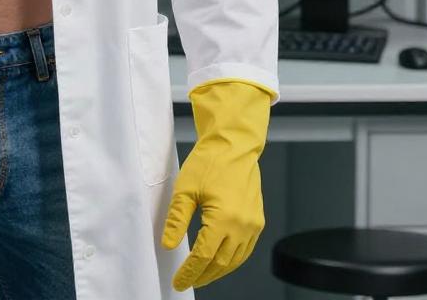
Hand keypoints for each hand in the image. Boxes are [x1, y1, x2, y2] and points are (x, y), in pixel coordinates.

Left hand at [160, 79, 272, 290]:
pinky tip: (220, 261)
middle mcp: (243, 226)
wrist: (233, 144)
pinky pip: (245, 249)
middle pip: (221, 263)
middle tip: (187, 282)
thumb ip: (177, 220)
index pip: (203, 256)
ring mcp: (253, 225)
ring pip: (235, 260)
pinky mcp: (257, 220)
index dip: (190, 272)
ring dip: (218, 271)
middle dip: (203, 276)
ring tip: (201, 276)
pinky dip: (232, 260)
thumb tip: (169, 245)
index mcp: (224, 219)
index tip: (178, 281)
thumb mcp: (185, 188)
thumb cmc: (209, 162)